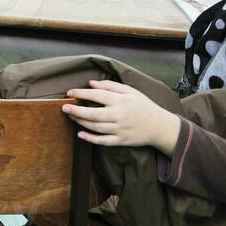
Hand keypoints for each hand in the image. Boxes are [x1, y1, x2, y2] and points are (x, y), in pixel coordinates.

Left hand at [63, 80, 182, 154]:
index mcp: (121, 101)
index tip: (69, 92)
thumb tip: (91, 83)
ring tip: (71, 116)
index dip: (81, 94)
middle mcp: (119, 115)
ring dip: (80, 122)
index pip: (97, 96)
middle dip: (76, 111)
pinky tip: (80, 134)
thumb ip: (110, 86)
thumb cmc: (143, 106)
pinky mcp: (121, 140)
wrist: (160, 126)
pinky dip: (91, 139)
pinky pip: (103, 141)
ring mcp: (120, 129)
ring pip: (96, 127)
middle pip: (93, 114)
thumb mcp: (130, 91)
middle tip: (64, 107)